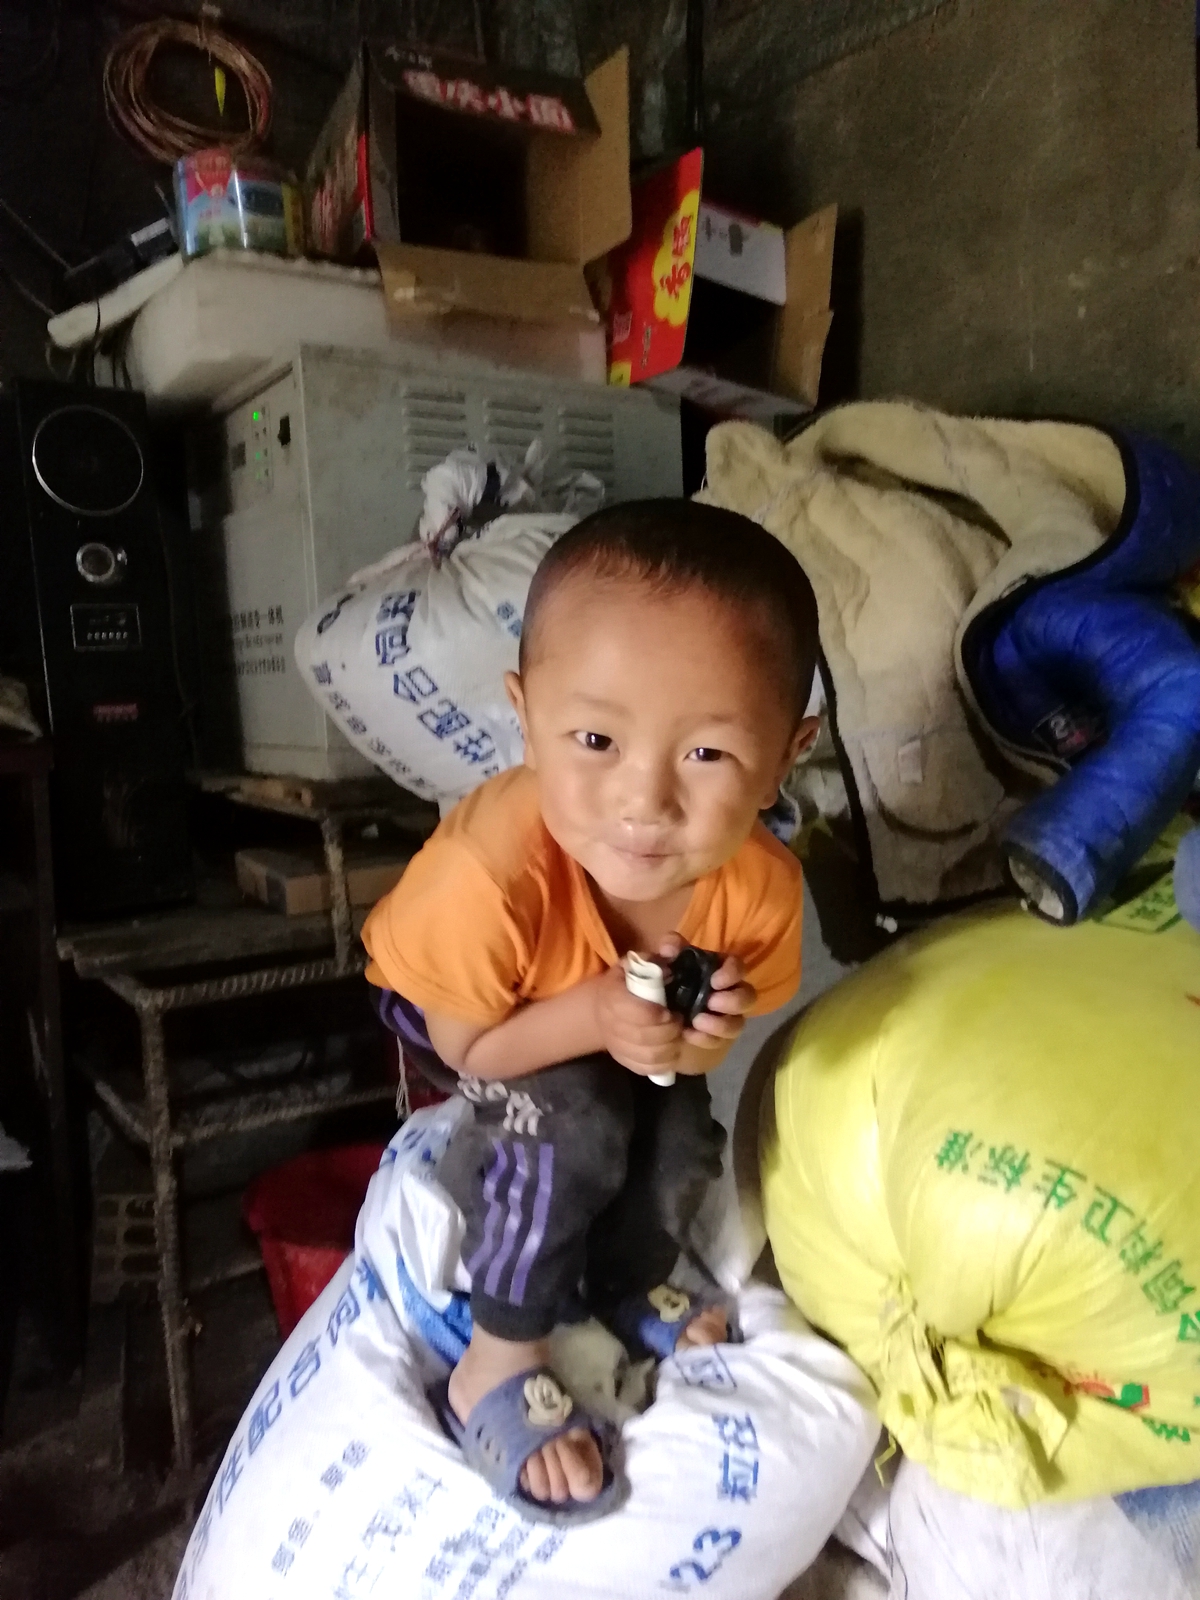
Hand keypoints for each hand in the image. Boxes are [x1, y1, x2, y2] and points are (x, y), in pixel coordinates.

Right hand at [592, 963, 682, 1076]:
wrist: (602, 1007)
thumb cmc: (626, 981)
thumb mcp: (637, 962)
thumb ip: (656, 958)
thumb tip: (671, 955)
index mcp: (612, 995)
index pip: (633, 1011)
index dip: (656, 1014)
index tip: (672, 1011)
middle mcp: (610, 1022)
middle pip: (643, 1036)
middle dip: (668, 1031)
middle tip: (680, 1022)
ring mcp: (616, 1044)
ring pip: (647, 1056)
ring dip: (669, 1048)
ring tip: (677, 1036)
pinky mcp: (623, 1060)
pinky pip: (645, 1069)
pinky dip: (663, 1064)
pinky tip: (671, 1051)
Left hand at [655, 935, 756, 1052]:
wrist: (643, 1016)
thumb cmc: (658, 981)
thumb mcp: (655, 961)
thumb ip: (665, 949)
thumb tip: (670, 948)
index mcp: (714, 969)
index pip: (737, 966)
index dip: (733, 973)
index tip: (716, 981)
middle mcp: (724, 992)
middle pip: (748, 996)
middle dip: (734, 1001)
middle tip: (711, 1002)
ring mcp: (720, 1016)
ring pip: (738, 1023)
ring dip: (721, 1024)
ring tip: (698, 1021)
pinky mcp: (711, 1037)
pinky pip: (718, 1041)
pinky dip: (704, 1038)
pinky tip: (687, 1033)